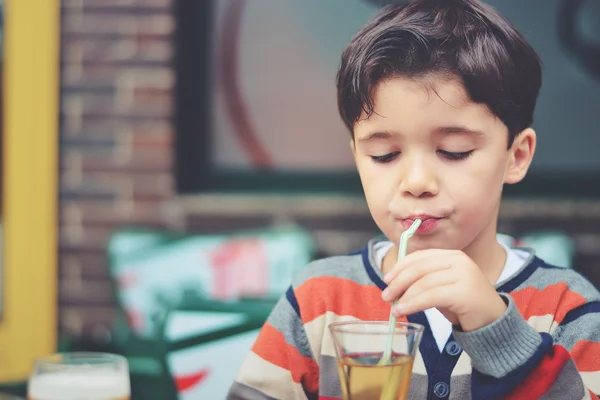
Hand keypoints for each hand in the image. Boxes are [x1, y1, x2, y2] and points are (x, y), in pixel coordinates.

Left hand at [381, 249, 506, 331]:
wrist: (492, 321)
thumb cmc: (463, 304)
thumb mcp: (441, 287)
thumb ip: (423, 281)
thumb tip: (393, 283)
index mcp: (452, 255)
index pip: (420, 256)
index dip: (400, 266)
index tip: (386, 279)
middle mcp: (458, 260)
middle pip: (419, 268)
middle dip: (398, 282)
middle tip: (385, 296)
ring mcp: (463, 274)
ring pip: (423, 283)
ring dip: (404, 296)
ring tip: (394, 309)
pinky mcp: (464, 291)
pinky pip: (431, 296)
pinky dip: (413, 303)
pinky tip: (404, 310)